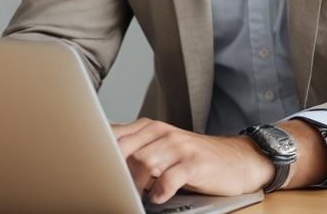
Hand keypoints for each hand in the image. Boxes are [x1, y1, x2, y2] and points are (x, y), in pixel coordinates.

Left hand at [112, 119, 272, 203]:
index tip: (89, 170)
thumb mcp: (162, 149)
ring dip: (136, 183)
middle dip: (115, 171)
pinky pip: (170, 177)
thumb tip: (100, 161)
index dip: (99, 153)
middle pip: (125, 149)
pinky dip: (160, 190)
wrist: (236, 160)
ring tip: (136, 195)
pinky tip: (158, 197)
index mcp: (150, 128)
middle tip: (112, 188)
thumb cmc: (193, 158)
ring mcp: (180, 146)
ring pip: (145, 162)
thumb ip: (135, 149)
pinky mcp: (195, 163)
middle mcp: (163, 133)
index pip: (114, 135)